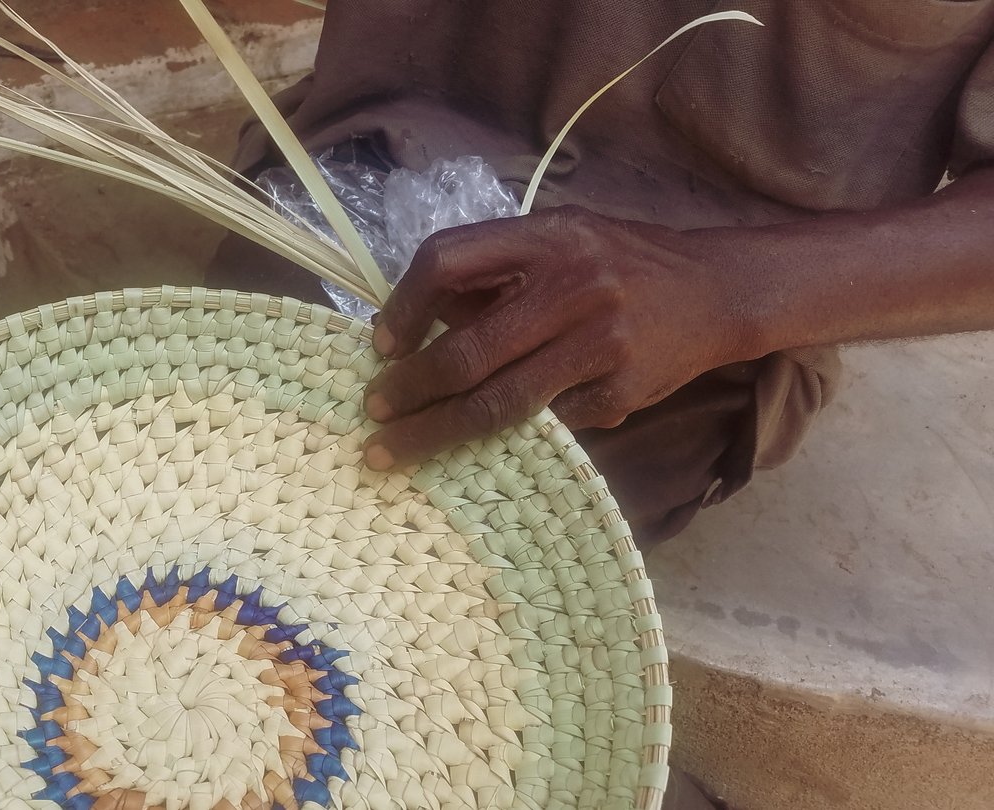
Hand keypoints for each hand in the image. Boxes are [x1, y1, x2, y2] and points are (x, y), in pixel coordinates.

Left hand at [362, 205, 746, 469]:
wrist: (718, 290)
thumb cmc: (621, 264)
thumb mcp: (559, 239)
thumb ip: (496, 272)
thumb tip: (413, 323)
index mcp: (547, 237)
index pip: (447, 260)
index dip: (404, 304)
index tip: (383, 343)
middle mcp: (573, 287)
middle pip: (465, 351)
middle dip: (408, 389)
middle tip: (374, 412)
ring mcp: (600, 345)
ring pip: (498, 403)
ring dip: (435, 430)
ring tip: (394, 448)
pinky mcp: (620, 393)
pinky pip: (546, 422)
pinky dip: (512, 433)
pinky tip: (486, 443)